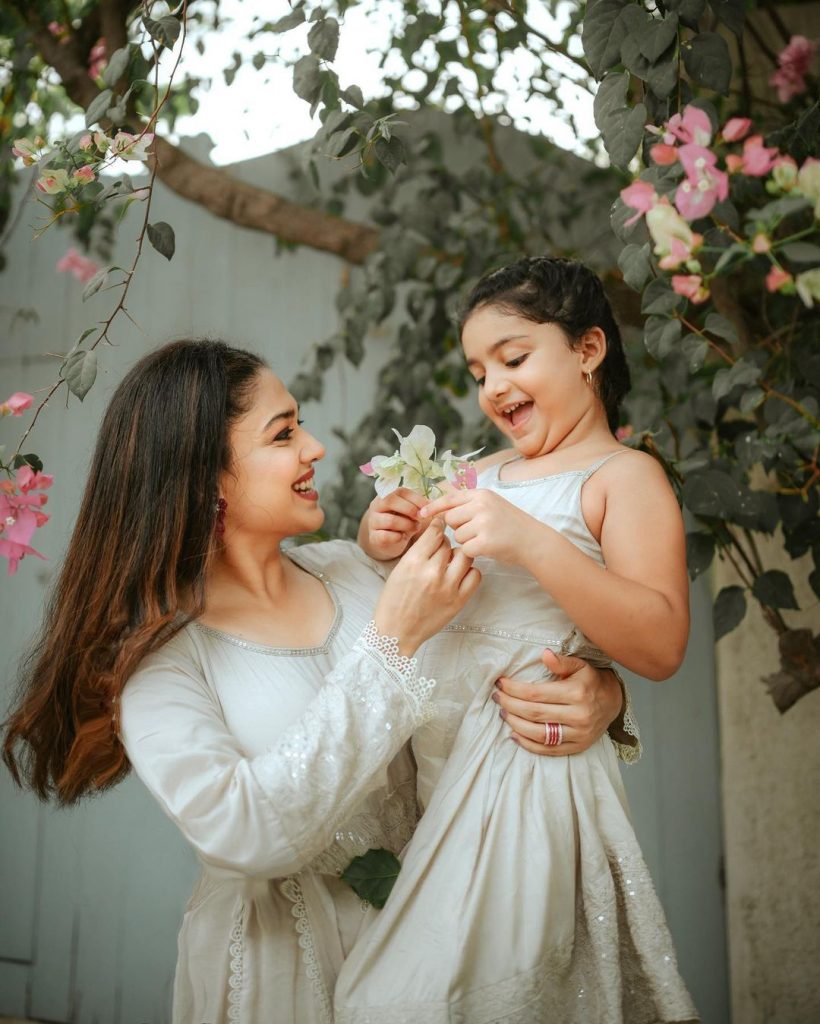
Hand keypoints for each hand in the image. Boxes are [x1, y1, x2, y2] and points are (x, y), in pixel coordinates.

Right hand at [363, 487, 428, 559]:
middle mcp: (376, 506)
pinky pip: (386, 536)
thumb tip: (432, 504)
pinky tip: (403, 537)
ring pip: (390, 520)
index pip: (400, 491)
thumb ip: (418, 506)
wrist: (387, 541)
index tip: (428, 507)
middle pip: (391, 501)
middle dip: (410, 510)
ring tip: (415, 527)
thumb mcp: (409, 512)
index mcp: (387, 495)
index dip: (416, 499)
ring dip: (407, 525)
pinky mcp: (373, 537)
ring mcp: (373, 521)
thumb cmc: (402, 522)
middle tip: (421, 518)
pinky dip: (398, 537)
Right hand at [373, 517, 480, 655]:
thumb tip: (436, 536)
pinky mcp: (458, 601)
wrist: (397, 632)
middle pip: (449, 543)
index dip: (438, 526)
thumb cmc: (394, 601)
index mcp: (413, 562)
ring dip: (458, 556)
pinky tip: (459, 576)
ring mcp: (447, 587)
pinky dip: (470, 572)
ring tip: (451, 562)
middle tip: (441, 551)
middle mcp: (432, 572)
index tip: (440, 526)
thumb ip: (418, 552)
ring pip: (465, 556)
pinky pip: (475, 575)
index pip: (434, 532)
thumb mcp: (400, 570)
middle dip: (445, 544)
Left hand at [419, 488, 535, 562]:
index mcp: (482, 494)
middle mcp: (481, 505)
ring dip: (467, 541)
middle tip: (476, 531)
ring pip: (457, 535)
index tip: (421, 513)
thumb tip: (441, 510)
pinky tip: (488, 548)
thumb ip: (470, 505)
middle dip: (458, 528)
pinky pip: (466, 549)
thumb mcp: (492, 505)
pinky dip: (474, 552)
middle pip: (450, 519)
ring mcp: (483, 523)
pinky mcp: (485, 541)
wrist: (534, 541)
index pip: (450, 498)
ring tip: (486, 538)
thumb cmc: (511, 525)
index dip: (434, 506)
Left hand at [492, 650, 622, 755]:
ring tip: (503, 713)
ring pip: (539, 734)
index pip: (536, 694)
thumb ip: (561, 661)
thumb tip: (544, 654)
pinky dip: (528, 744)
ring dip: (515, 724)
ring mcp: (578, 734)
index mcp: (576, 693)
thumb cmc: (591, 681)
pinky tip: (514, 734)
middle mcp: (578, 716)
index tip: (500, 683)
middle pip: (534, 713)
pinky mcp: (577, 747)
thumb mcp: (580, 665)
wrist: (614, 702)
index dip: (514, 690)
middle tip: (497, 698)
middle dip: (510, 705)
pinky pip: (548, 749)